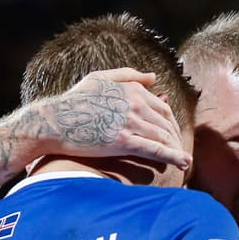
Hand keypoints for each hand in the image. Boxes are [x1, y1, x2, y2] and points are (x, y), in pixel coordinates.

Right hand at [30, 68, 191, 169]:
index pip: (164, 109)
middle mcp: (136, 104)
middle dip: (176, 138)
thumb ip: (129, 75)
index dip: (171, 124)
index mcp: (133, 90)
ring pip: (164, 137)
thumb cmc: (74, 100)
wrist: (54, 121)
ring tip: (183, 160)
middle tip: (178, 150)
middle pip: (167, 124)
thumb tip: (154, 77)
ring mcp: (131, 123)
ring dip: (176, 149)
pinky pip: (156, 150)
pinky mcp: (125, 141)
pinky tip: (184, 163)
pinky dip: (174, 156)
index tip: (173, 135)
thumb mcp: (100, 78)